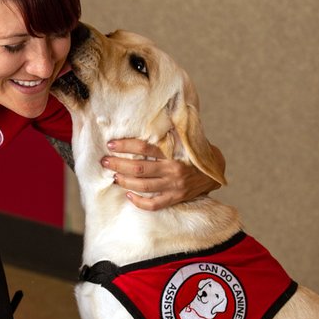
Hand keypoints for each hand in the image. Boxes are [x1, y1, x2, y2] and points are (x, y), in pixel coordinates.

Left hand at [100, 138, 223, 210]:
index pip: (145, 147)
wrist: (213, 172)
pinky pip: (154, 204)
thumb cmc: (194, 153)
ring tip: (113, 176)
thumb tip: (154, 113)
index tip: (112, 144)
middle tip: (104, 161)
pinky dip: (139, 202)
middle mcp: (172, 170)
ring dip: (125, 181)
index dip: (126, 145)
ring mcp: (173, 187)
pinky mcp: (175, 199)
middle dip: (118, 164)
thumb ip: (169, 130)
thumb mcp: (184, 139)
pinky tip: (129, 195)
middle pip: (139, 168)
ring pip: (143, 186)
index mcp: (174, 152)